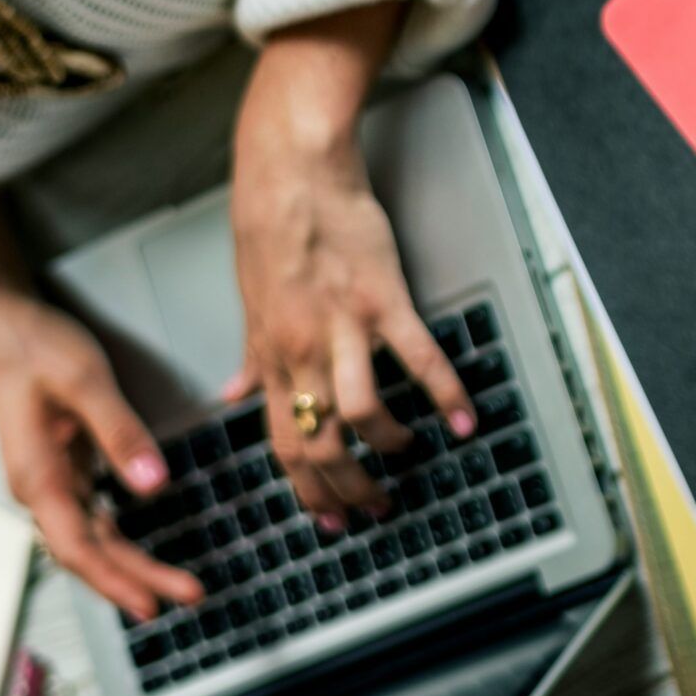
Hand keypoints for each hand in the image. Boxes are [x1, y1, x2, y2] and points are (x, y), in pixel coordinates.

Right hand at [0, 291, 204, 619]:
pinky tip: (137, 548)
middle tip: (185, 597)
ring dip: (128, 562)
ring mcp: (48, 479)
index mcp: (38, 477)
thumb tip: (154, 486)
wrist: (4, 323)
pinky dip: (116, 537)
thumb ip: (121, 435)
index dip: (119, 578)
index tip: (155, 602)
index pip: (81, 546)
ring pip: (91, 536)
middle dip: (135, 579)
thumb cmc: (38, 348)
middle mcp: (39, 487)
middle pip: (89, 550)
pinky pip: (90, 515)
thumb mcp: (87, 384)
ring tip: (170, 583)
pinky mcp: (61, 466)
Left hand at [229, 9, 474, 525]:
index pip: (281, 444)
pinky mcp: (381, 298)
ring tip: (409, 452)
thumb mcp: (250, 304)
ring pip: (359, 411)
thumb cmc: (272, 233)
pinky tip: (464, 416)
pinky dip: (444, 392)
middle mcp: (301, 352)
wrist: (292, 175)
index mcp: (270, 358)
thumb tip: (231, 395)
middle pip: (320, 443)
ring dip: (387, 444)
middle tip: (376, 506)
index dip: (305, 491)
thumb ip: (248, 358)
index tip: (327, 519)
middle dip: (348, 487)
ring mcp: (342, 327)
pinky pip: (415, 356)